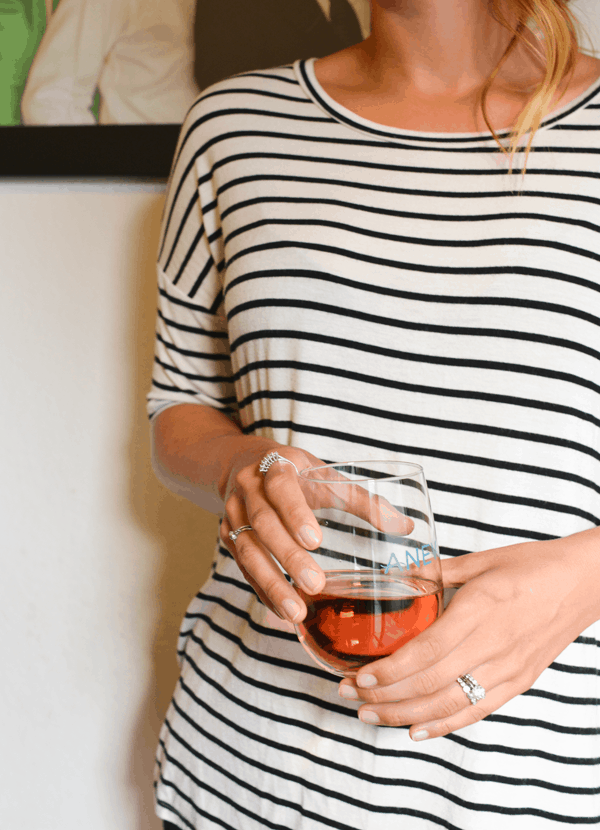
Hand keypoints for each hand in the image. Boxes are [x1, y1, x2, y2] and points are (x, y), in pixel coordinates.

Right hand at [221, 447, 412, 622]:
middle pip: (263, 524)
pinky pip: (243, 568)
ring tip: (297, 612)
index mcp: (276, 466)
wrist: (243, 465)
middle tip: (316, 585)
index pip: (281, 487)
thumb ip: (363, 501)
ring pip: (248, 551)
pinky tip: (283, 612)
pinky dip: (263, 591)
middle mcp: (248, 489)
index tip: (316, 540)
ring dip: (272, 583)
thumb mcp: (327, 476)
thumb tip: (405, 527)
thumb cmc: (296, 473)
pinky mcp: (228, 537)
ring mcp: (233, 514)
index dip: (295, 513)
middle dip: (287, 557)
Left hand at [338, 530, 599, 737]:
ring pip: (450, 704)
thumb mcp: (481, 560)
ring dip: (406, 716)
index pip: (427, 652)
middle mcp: (493, 645)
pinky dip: (444, 725)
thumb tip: (400, 575)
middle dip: (385, 696)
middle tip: (351, 696)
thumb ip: (437, 572)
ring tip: (371, 716)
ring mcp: (508, 669)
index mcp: (480, 610)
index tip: (360, 676)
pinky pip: (477, 711)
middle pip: (431, 684)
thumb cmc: (533, 565)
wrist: (584, 583)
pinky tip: (417, 730)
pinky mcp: (519, 683)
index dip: (391, 671)